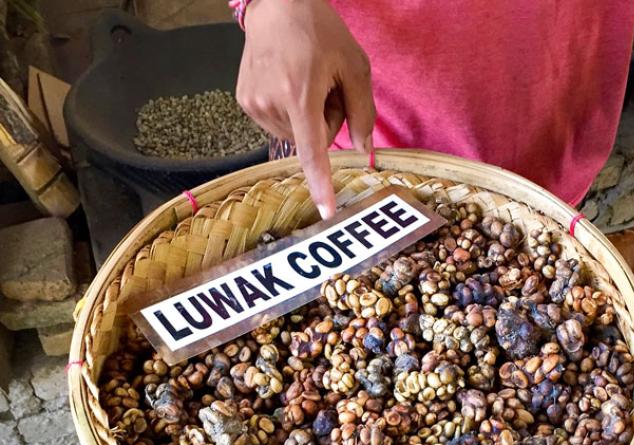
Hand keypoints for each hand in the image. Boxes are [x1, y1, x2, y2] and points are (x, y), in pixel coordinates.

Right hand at [236, 0, 375, 218]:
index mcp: (301, 95)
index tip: (325, 210)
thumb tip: (362, 151)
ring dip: (308, 117)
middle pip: (312, 140)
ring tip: (307, 81)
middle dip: (327, 122)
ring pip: (296, 135)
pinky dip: (291, 111)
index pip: (312, 150)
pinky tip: (290, 82)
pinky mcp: (244, 101)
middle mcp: (271, 103)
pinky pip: (279, 124)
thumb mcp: (355, 66)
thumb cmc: (321, 32)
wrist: (278, 6)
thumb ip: (363, 112)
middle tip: (327, 87)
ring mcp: (253, 104)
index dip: (320, 182)